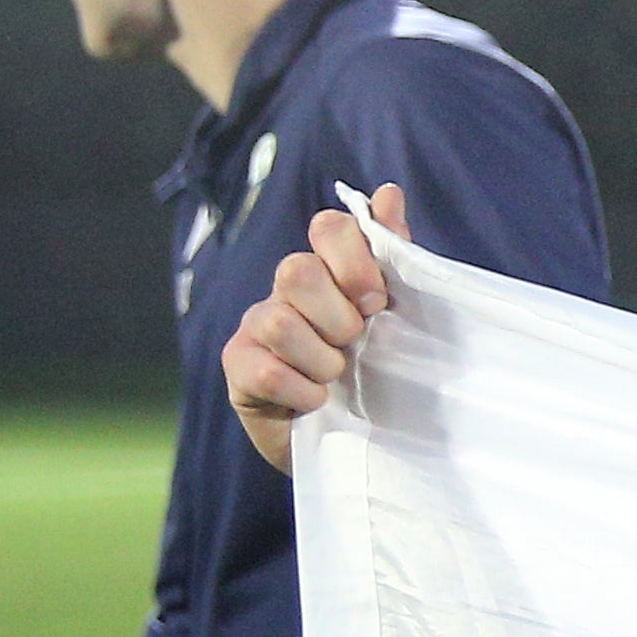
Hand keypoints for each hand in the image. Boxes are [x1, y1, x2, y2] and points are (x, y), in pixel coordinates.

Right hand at [221, 180, 409, 474]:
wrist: (356, 445)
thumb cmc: (378, 376)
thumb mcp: (398, 319)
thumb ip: (393, 257)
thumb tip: (387, 192)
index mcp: (328, 272)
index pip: (328, 228)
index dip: (355, 260)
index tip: (378, 302)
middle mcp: (285, 292)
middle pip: (297, 270)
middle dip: (338, 317)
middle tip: (356, 345)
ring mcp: (256, 328)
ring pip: (279, 321)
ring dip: (321, 360)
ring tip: (336, 379)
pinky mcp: (238, 369)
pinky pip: (262, 368)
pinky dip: (299, 390)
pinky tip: (315, 402)